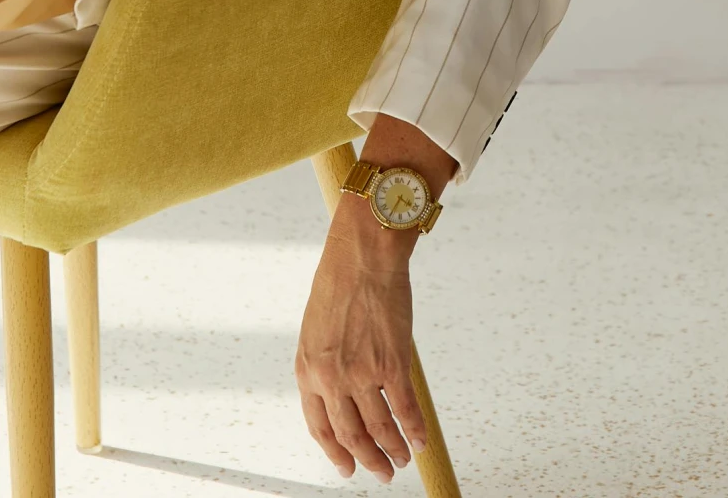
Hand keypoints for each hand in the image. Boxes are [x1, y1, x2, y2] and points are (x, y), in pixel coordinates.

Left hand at [296, 194, 428, 482]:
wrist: (362, 255)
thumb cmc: (341, 282)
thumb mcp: (317, 329)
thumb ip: (324, 362)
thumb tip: (342, 389)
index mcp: (307, 370)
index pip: (320, 426)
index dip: (335, 452)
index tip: (347, 466)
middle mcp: (331, 378)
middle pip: (350, 435)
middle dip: (368, 460)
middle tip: (382, 472)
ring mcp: (361, 374)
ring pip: (379, 429)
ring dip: (393, 450)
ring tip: (401, 460)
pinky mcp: (391, 364)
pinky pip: (405, 410)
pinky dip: (415, 430)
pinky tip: (420, 441)